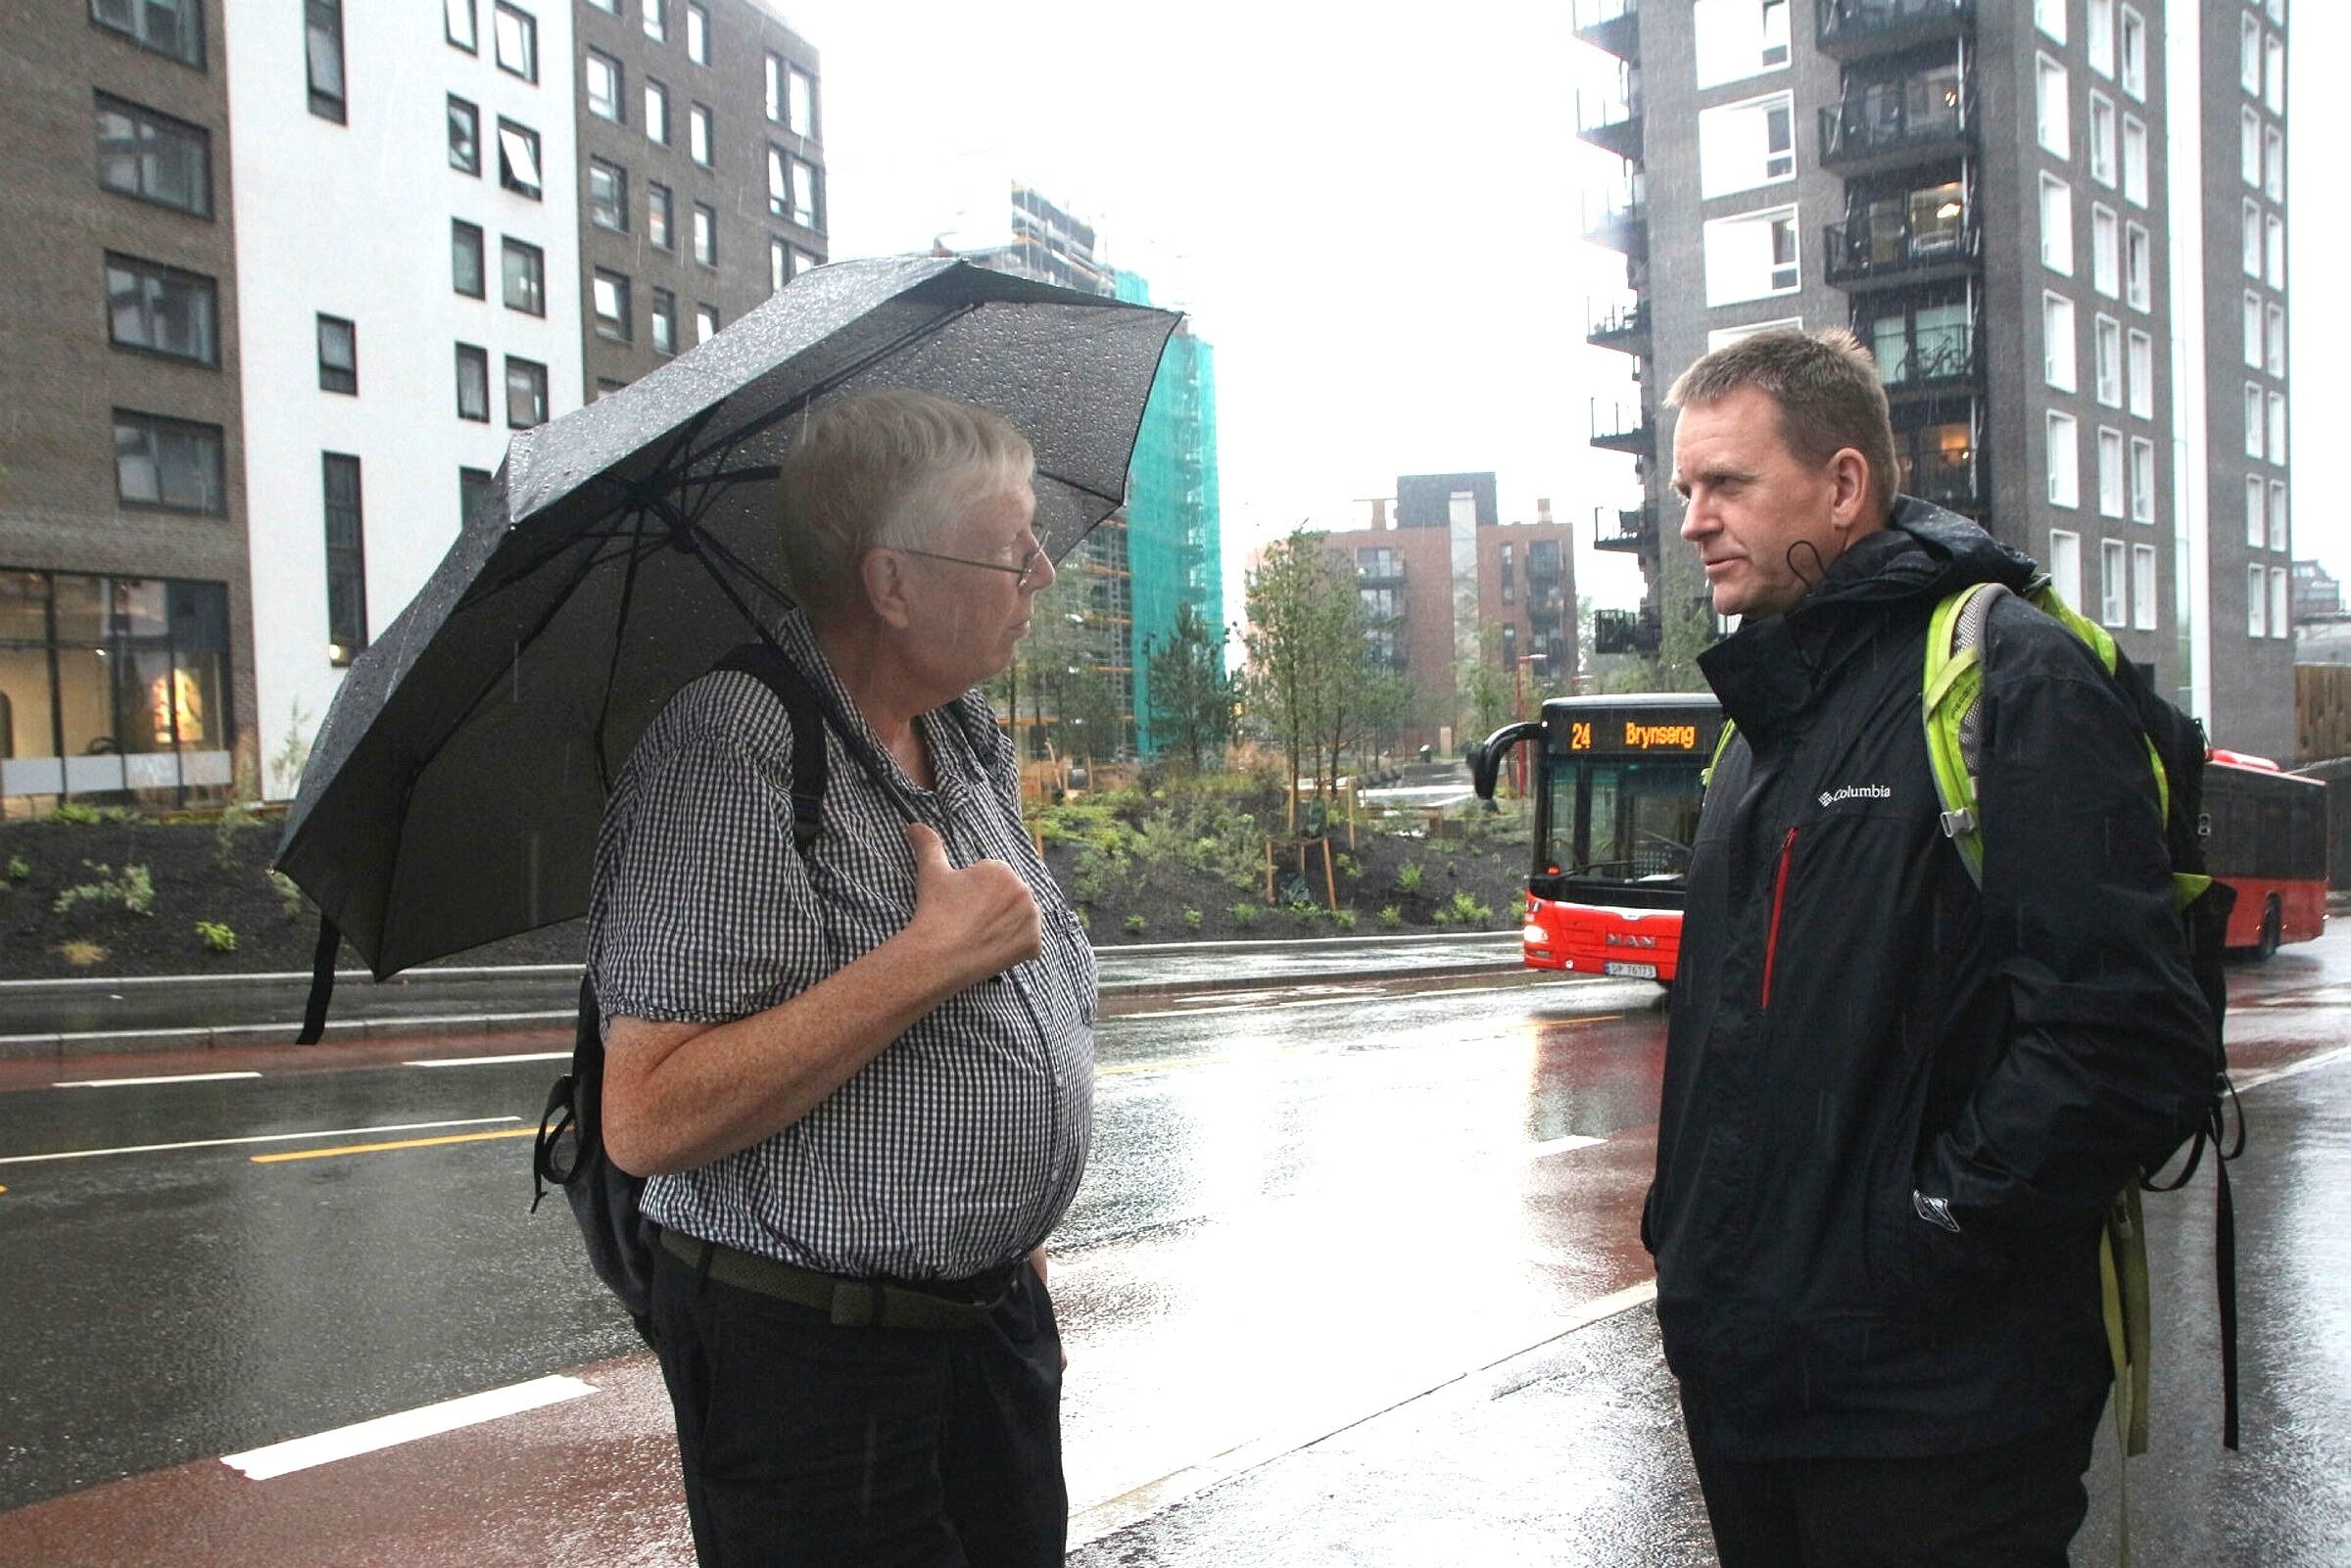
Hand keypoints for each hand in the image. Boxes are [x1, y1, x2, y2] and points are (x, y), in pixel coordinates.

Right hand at [903, 822, 1040, 988]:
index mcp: (1003, 869)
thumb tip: (914, 825)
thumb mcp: (931, 872)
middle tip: (970, 923)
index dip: (976, 897)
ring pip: (1021, 921)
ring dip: (1007, 927)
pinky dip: (1015, 949)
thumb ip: (928, 844)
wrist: (937, 955)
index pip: (994, 884)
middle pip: (1010, 901)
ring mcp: (1032, 918)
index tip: (962, 907)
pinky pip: (1029, 945)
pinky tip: (993, 949)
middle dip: (994, 910)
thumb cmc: (935, 911)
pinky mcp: (1034, 944)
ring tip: (981, 935)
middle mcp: (1024, 890)